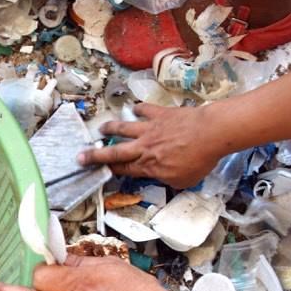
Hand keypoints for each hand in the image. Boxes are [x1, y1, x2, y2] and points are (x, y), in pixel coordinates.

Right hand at [77, 103, 226, 188]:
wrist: (211, 133)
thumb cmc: (199, 160)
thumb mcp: (182, 181)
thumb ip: (167, 179)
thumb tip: (161, 176)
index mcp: (147, 166)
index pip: (122, 169)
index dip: (107, 170)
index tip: (95, 171)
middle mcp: (143, 147)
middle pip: (114, 151)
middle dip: (95, 154)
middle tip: (80, 155)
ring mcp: (150, 129)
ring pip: (123, 128)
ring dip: (110, 128)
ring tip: (101, 128)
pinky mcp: (160, 114)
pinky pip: (144, 110)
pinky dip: (138, 110)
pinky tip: (134, 109)